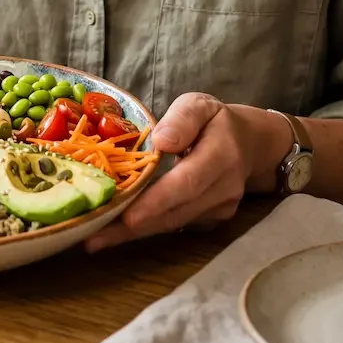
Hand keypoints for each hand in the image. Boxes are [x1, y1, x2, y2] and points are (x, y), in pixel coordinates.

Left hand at [84, 93, 285, 251]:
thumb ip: (182, 119)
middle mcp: (224, 189)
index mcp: (222, 155)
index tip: (127, 216)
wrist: (249, 145)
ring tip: (94, 237)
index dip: (156, 202)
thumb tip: (162, 141)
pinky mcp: (210, 220)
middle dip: (133, 227)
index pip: (186, 183)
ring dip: (133, 233)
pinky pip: (174, 224)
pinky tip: (115, 229)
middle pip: (174, 212)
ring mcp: (219, 210)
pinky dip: (145, 227)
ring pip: (171, 224)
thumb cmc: (216, 121)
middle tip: (93, 236)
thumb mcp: (199, 105)